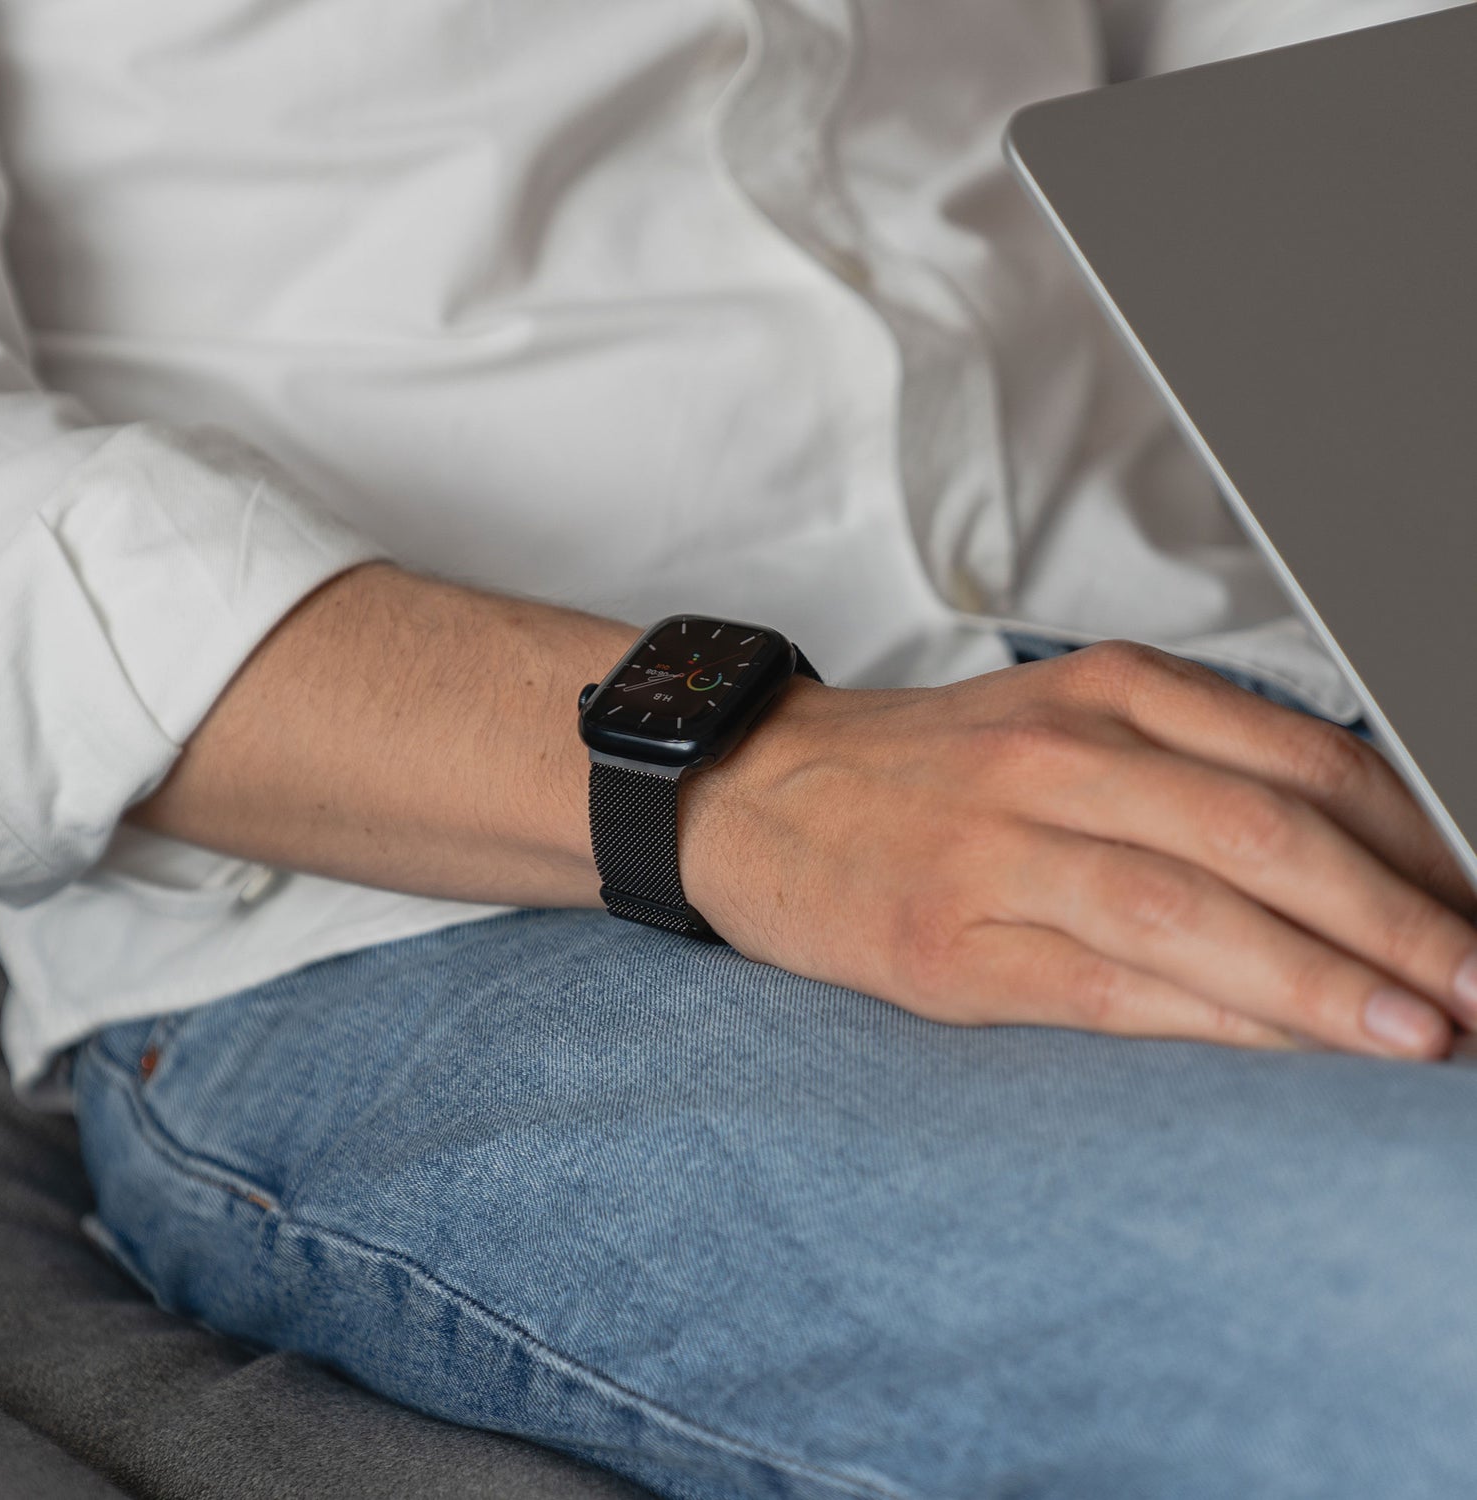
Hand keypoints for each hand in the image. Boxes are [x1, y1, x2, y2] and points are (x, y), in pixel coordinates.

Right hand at [681, 641, 1476, 1057]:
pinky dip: (1208, 1025)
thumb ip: (1191, 773)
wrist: (755, 794)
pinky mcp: (949, 944)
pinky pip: (1103, 986)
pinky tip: (1282, 1055)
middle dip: (1403, 925)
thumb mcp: (1060, 727)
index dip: (1417, 847)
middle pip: (1266, 836)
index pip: (1304, 764)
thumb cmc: (926, 774)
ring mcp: (998, 849)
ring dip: (1323, 986)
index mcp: (1105, 693)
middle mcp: (1059, 755)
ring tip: (1423, 1041)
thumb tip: (1352, 869)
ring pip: (1190, 912)